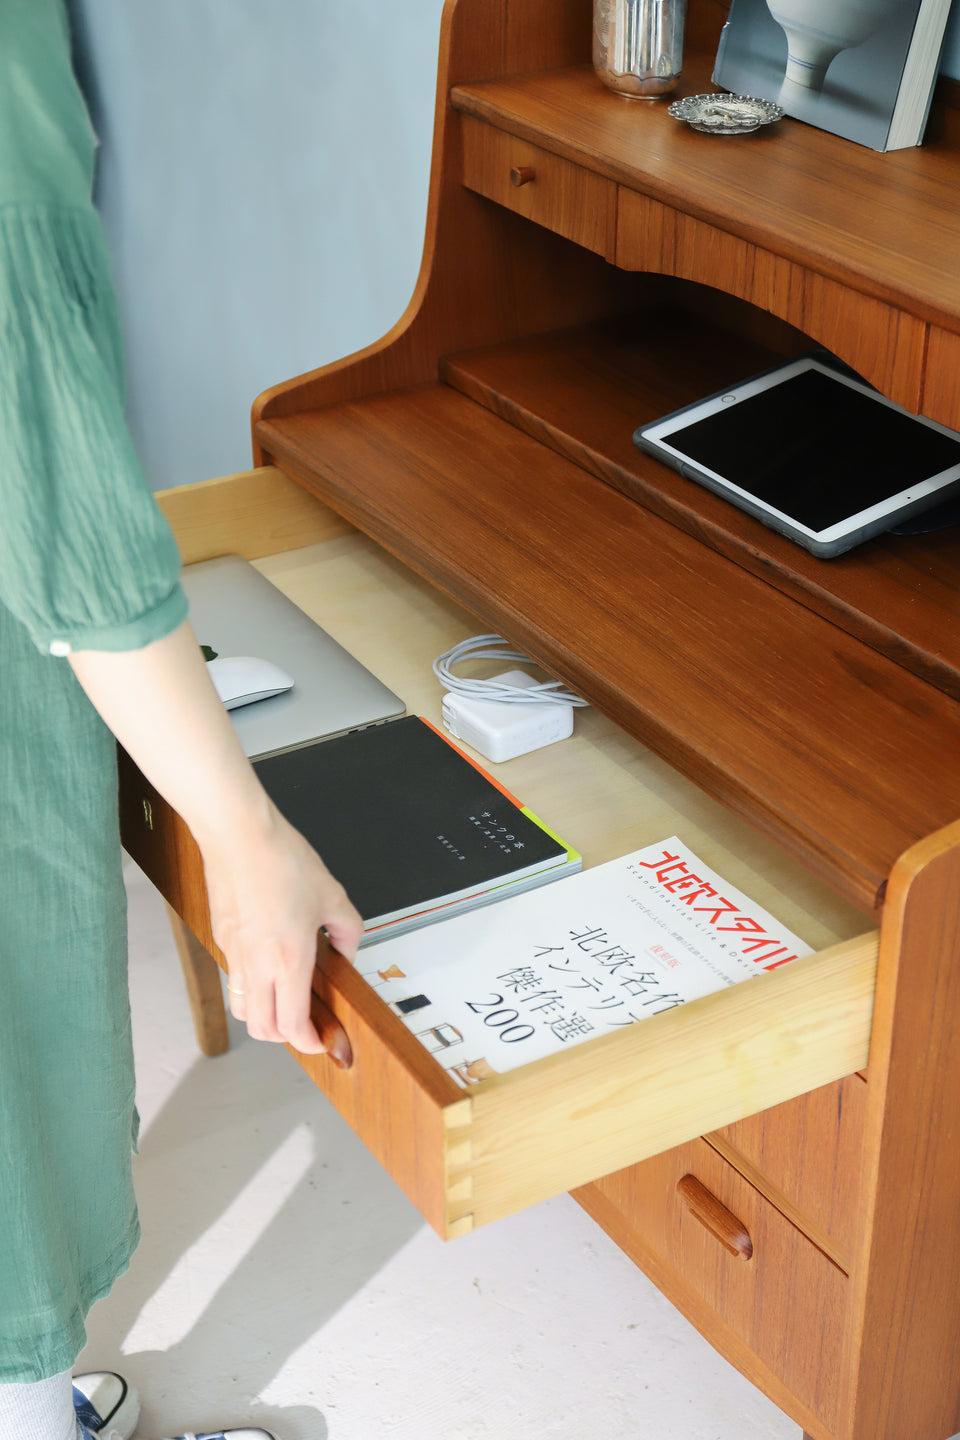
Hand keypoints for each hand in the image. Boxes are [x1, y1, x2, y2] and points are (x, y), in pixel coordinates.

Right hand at [200, 799, 363, 1053]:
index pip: (292, 1026)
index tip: (322, 1040)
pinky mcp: (220, 939)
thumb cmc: (282, 859)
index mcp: (289, 959)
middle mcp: (257, 966)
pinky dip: (251, 988)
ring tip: (286, 999)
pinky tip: (269, 965)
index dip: (309, 1043)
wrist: (238, 834)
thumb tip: (345, 953)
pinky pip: (235, 978)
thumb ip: (347, 931)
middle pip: (262, 1029)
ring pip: (243, 1009)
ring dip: (264, 1016)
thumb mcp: (332, 895)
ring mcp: (234, 954)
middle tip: (307, 1024)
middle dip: (286, 1037)